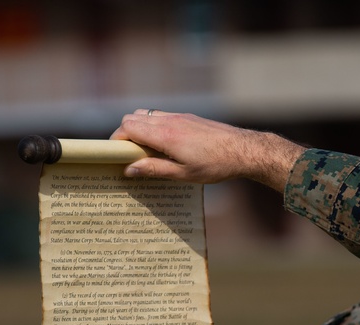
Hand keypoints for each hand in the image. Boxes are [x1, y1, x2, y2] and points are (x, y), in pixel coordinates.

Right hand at [111, 110, 305, 189]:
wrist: (244, 150)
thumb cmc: (215, 165)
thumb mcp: (183, 174)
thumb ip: (154, 169)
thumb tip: (129, 169)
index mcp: (165, 135)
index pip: (127, 127)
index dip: (116, 140)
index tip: (115, 154)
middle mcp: (169, 121)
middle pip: (132, 117)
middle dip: (124, 134)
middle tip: (129, 154)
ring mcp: (179, 116)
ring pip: (146, 114)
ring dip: (139, 129)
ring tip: (145, 150)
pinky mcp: (188, 117)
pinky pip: (161, 116)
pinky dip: (153, 126)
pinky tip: (163, 145)